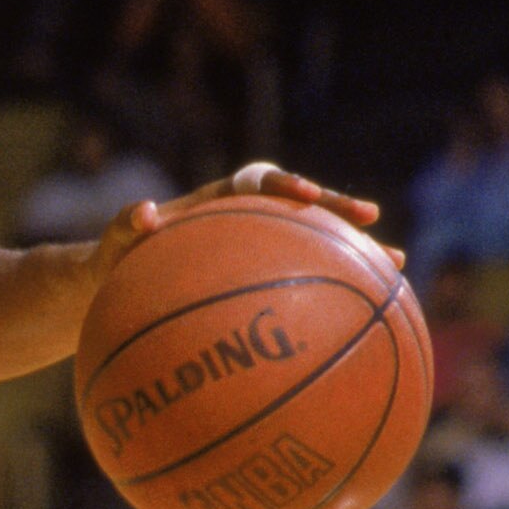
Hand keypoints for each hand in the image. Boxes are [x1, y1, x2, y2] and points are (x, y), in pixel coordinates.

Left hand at [91, 161, 398, 291]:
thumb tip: (142, 211)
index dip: (284, 184)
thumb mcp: (112, 247)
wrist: (116, 288)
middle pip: (302, 209)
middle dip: (336, 212)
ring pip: (315, 248)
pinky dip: (332, 301)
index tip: (305, 195)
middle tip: (371, 218)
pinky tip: (366, 326)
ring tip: (397, 266)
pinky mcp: (264, 282)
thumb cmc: (114, 264)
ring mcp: (258, 253)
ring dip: (354, 254)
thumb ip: (122, 227)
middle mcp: (246, 221)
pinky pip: (304, 288)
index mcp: (217, 202)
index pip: (258, 182)